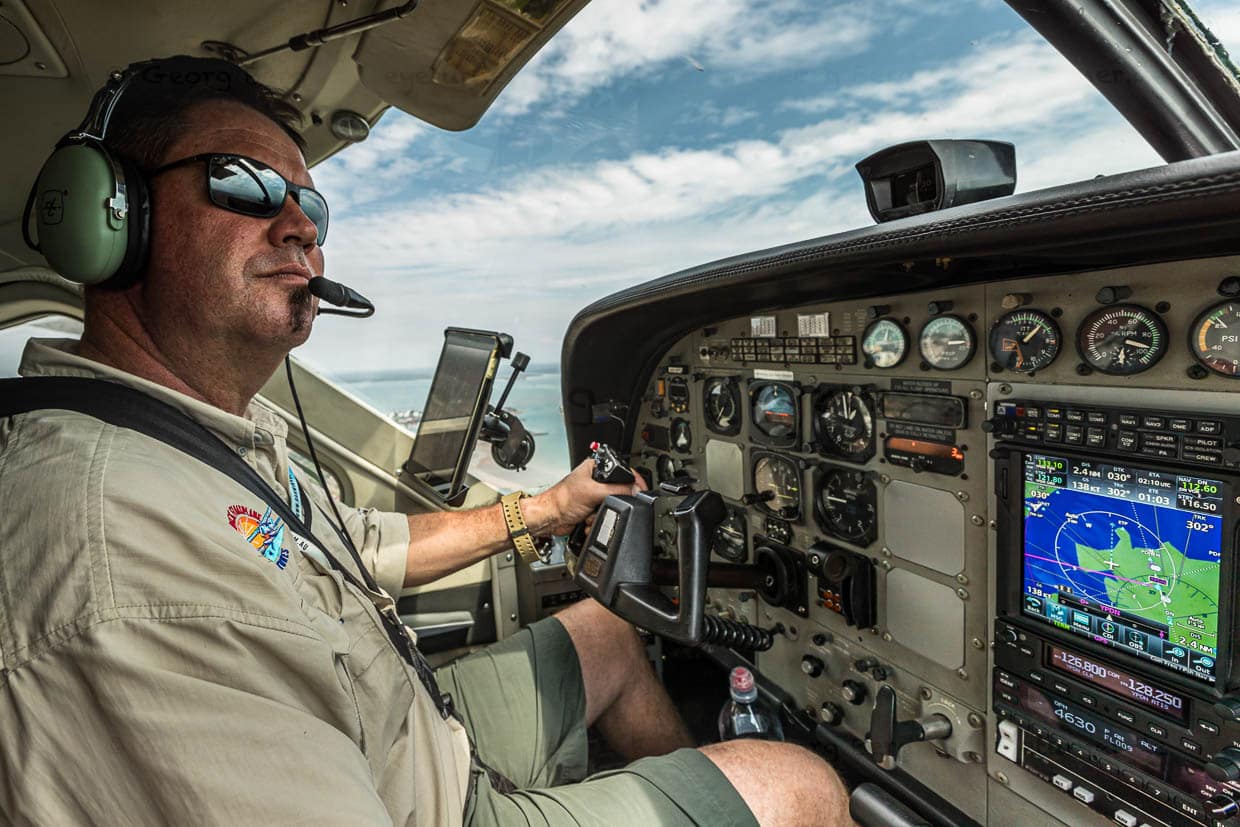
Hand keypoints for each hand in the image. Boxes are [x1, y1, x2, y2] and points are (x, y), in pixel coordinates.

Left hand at [523, 458, 645, 536]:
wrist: (550, 519)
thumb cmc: (561, 500)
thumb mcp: (593, 491)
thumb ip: (617, 490)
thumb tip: (635, 491)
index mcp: (596, 468)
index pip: (622, 471)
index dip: (633, 480)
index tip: (641, 490)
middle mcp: (596, 480)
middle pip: (619, 492)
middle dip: (612, 503)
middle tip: (603, 505)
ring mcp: (594, 496)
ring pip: (612, 506)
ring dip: (602, 514)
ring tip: (591, 513)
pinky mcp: (592, 509)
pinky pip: (604, 516)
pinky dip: (596, 521)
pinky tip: (587, 520)